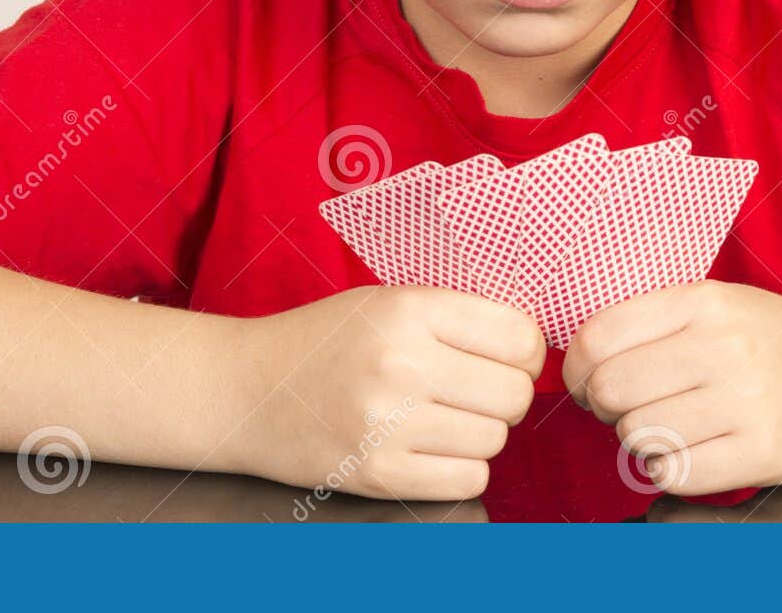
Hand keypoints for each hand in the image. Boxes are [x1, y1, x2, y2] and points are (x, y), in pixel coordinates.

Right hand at [240, 285, 543, 500]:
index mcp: (409, 310)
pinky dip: (463, 467)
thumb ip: (457, 316)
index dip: (527, 350)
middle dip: (506, 393)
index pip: (519, 337)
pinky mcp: (378, 474)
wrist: (247, 389)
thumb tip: (535, 346)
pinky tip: (434, 446)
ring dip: (482, 431)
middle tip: (476, 389)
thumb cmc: (326, 340)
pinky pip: (468, 479)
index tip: (509, 355)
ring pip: (495, 439)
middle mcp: (402, 365)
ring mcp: (388, 425)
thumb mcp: (388, 302)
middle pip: (514, 394)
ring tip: (445, 416)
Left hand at [562, 280, 781, 494]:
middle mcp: (723, 346)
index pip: (599, 337)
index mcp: (704, 302)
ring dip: (640, 440)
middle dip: (604, 407)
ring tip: (668, 428)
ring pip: (637, 435)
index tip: (584, 380)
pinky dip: (668, 470)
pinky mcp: (765, 451)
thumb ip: (654, 321)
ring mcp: (746, 400)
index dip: (576, 368)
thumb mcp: (720, 305)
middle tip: (626, 408)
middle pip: (610, 389)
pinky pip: (675, 474)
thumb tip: (577, 358)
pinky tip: (690, 453)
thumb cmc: (779, 343)